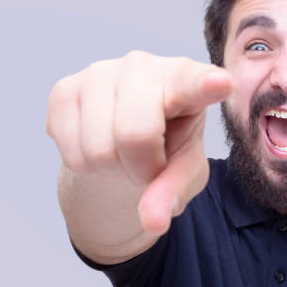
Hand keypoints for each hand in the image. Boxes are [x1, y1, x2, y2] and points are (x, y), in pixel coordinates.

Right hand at [46, 51, 231, 234]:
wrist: (121, 142)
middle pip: (134, 134)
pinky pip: (69, 150)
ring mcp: (100, 72)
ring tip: (123, 152)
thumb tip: (152, 221)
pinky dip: (84, 164)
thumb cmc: (166, 149)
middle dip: (141, 168)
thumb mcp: (184, 170)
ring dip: (112, 168)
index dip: (206, 84)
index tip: (221, 82)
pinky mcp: (65, 88)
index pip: (195, 82)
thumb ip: (174, 191)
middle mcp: (143, 65)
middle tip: (149, 164)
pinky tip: (98, 142)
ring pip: (98, 148)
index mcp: (186, 79)